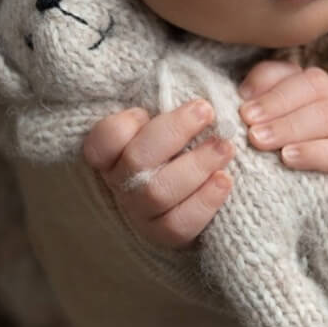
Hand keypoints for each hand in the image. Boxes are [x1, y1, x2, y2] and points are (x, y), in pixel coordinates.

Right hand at [80, 99, 236, 248]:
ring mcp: (140, 212)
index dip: (123, 125)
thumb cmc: (178, 146)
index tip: (147, 110)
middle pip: (137, 161)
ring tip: (226, 146)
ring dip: (197, 165)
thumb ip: (168, 104)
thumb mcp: (167, 122)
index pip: (102, 141)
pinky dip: (204, 201)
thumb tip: (193, 91)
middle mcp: (120, 183)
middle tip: (206, 111)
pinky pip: (179, 224)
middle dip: (174, 132)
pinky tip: (226, 180)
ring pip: (159, 192)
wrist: (189, 196)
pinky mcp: (163, 235)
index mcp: (112, 154)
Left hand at [236, 60, 327, 181]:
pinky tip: (288, 157)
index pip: (297, 74)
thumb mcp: (270, 123)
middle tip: (249, 124)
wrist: (324, 197)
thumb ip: (260, 101)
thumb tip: (246, 93)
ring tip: (260, 140)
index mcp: (317, 88)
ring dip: (291, 126)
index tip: (243, 106)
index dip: (269, 86)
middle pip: (316, 89)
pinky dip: (315, 153)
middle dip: (277, 105)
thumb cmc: (287, 152)